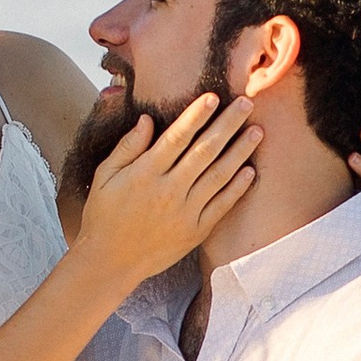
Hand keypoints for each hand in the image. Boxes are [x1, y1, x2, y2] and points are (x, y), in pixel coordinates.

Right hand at [68, 94, 261, 291]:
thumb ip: (127, 148)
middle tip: (247, 104)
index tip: (213, 97)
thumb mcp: (103, 177)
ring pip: (219, 176)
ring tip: (257, 132)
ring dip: (240, 152)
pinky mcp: (195, 232)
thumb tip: (146, 120)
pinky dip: (237, 188)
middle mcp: (169, 190)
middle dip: (227, 125)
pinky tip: (250, 170)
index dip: (196, 116)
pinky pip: (221, 206)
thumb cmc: (103, 216)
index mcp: (145, 174)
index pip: (176, 137)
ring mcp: (185, 212)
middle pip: (205, 151)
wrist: (109, 263)